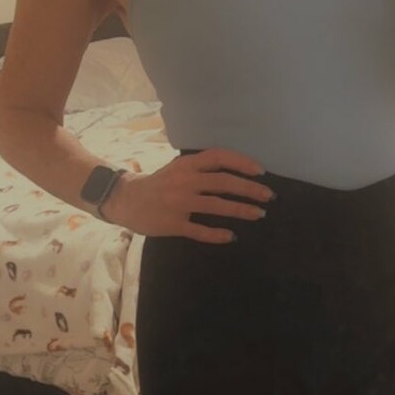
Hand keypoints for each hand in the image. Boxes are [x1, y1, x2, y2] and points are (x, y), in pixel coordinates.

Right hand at [105, 149, 273, 242]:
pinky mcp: (172, 224)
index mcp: (186, 164)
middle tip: (268, 196)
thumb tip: (236, 170)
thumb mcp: (178, 168)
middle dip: (250, 189)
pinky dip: (217, 234)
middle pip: (223, 182)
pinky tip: (231, 236)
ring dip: (241, 210)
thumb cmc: (159, 184)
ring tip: (258, 214)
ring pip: (216, 206)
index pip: (219, 158)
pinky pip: (199, 230)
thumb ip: (201, 168)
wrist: (126, 200)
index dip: (242, 163)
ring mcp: (178, 203)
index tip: (260, 171)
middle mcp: (184, 181)